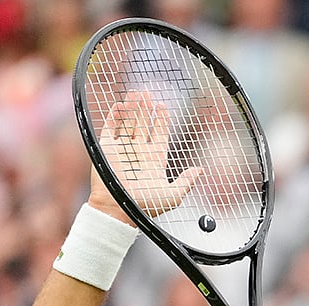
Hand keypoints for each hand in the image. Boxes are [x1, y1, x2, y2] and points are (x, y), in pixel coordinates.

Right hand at [87, 90, 201, 221]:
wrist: (120, 210)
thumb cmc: (147, 205)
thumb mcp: (174, 195)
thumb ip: (187, 181)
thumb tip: (200, 170)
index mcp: (154, 160)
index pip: (158, 134)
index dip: (161, 120)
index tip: (163, 106)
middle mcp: (138, 153)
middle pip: (143, 125)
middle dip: (146, 109)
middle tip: (148, 93)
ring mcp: (123, 150)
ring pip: (128, 123)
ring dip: (132, 108)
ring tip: (136, 94)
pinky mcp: (107, 149)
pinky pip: (110, 128)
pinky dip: (115, 116)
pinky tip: (120, 105)